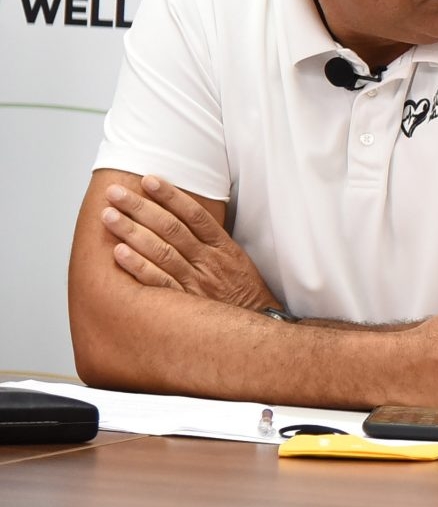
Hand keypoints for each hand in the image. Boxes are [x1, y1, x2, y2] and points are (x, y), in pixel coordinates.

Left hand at [100, 176, 280, 312]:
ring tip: (109, 216)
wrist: (260, 326)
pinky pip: (158, 283)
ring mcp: (196, 283)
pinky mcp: (185, 304)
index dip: (171, 196)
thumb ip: (213, 242)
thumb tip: (185, 218)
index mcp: (223, 248)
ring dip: (132, 231)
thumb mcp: (238, 262)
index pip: (194, 215)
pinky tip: (119, 252)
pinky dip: (138, 267)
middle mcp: (208, 262)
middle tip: (116, 192)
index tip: (148, 180)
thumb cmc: (245, 294)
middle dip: (141, 208)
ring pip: (161, 251)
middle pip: (171, 229)